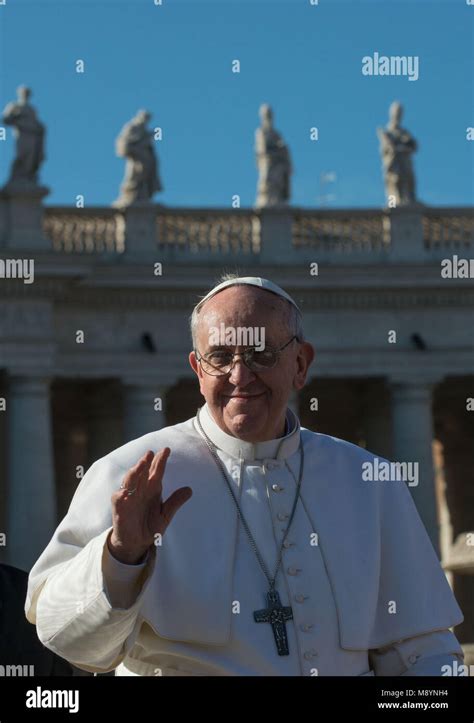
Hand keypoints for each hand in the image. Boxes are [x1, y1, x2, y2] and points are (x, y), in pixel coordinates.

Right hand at [108, 448, 191, 563]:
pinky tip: (126, 491)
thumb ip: (175, 502)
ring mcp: (129, 497)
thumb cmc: (149, 526)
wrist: (137, 543)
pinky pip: (119, 498)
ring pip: (130, 480)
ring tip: (141, 464)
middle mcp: (140, 490)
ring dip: (135, 472)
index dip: (160, 461)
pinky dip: (122, 493)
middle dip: (146, 462)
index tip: (166, 450)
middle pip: (143, 472)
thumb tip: (189, 489)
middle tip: (151, 453)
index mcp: (152, 489)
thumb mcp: (166, 515)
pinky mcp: (120, 508)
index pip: (156, 472)